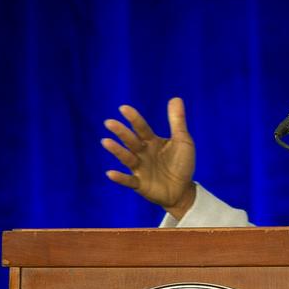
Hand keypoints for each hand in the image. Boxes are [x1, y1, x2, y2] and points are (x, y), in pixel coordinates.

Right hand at [101, 98, 196, 218]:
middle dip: (121, 132)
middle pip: (131, 141)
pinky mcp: (140, 184)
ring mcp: (140, 168)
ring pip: (127, 158)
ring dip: (117, 151)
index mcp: (152, 142)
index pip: (142, 128)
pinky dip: (120, 178)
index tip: (124, 108)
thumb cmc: (181, 163)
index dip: (134, 119)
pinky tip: (110, 173)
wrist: (183, 189)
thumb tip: (176, 98)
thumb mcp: (182, 141)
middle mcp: (142, 153)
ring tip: (106, 142)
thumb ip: (177, 121)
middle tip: (109, 122)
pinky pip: (129, 181)